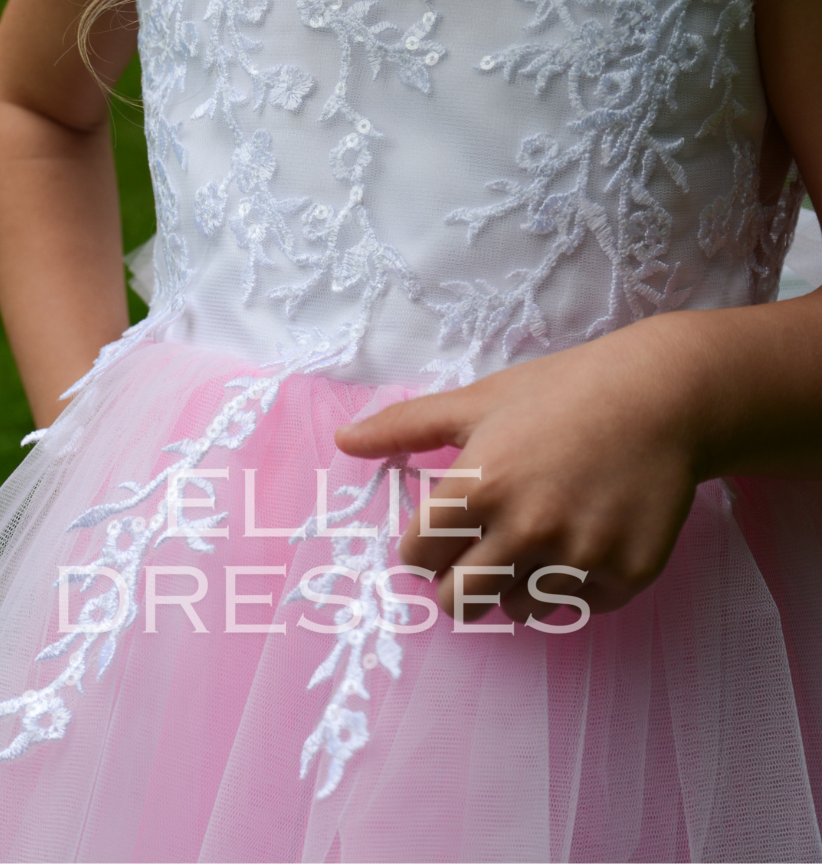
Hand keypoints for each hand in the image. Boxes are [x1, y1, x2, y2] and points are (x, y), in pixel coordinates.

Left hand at [334, 319, 700, 623]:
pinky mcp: (625, 575)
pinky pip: (579, 606)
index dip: (424, 543)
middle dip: (458, 583)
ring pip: (518, 610)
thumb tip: (343, 440)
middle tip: (479, 552)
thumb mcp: (478, 399)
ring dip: (516, 585)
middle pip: (459, 602)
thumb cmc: (561, 392)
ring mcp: (578, 557)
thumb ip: (406, 426)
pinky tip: (583, 539)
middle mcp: (524, 529)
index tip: (443, 529)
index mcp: (477, 487)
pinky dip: (574, 584)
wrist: (661, 397)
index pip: (416, 555)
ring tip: (537, 539)